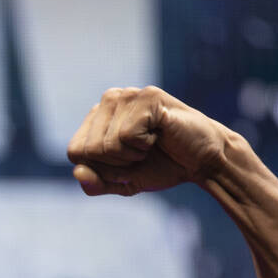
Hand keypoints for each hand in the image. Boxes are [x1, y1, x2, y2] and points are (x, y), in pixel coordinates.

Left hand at [66, 86, 230, 195]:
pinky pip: (126, 136)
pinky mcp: (147, 96)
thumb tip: (77, 172)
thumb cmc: (162, 166)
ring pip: (106, 144)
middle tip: (142, 154)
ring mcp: (127, 95)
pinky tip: (159, 135)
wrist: (202, 161)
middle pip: (88, 150)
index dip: (101, 169)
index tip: (126, 162)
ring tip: (151, 144)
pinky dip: (144, 146)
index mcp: (97, 118)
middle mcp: (109, 101)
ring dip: (131, 155)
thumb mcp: (122, 183)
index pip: (74, 152)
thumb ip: (95, 183)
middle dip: (116, 164)